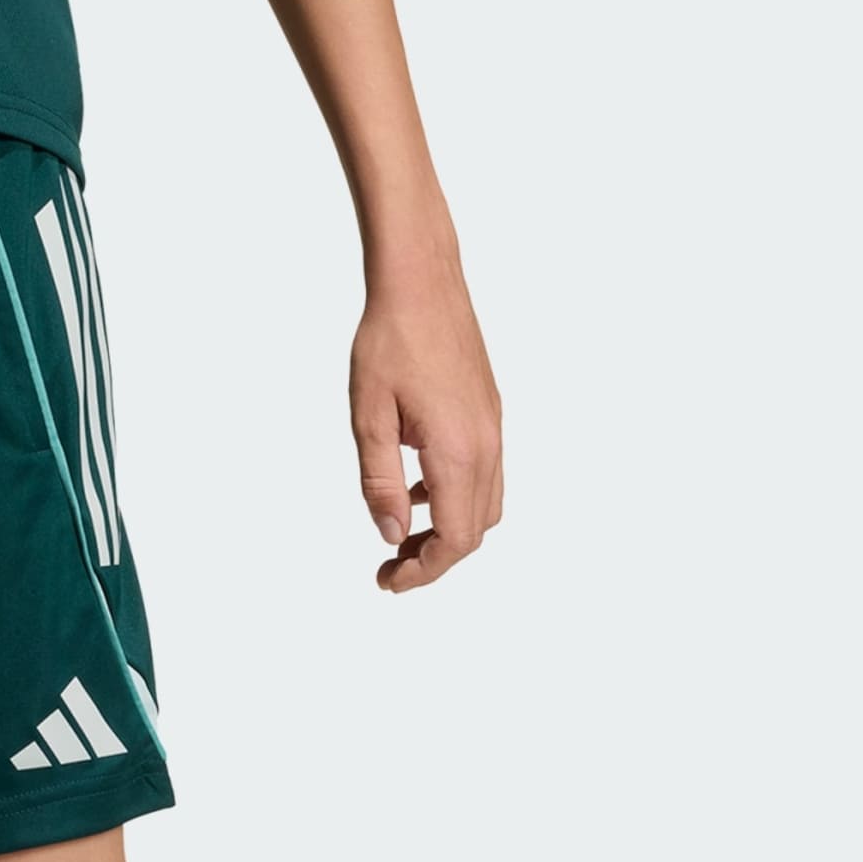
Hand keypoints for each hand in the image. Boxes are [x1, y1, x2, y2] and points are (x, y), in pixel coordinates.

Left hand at [351, 260, 501, 590]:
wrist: (422, 281)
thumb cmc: (390, 342)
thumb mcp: (368, 420)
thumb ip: (380, 484)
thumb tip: (390, 534)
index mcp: (459, 450)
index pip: (455, 538)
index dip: (424, 571)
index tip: (388, 580)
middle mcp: (487, 442)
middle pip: (475, 530)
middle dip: (435, 559)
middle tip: (390, 567)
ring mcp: (493, 426)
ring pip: (485, 505)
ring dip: (448, 531)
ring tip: (401, 535)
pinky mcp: (489, 412)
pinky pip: (484, 474)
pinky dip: (455, 499)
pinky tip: (415, 490)